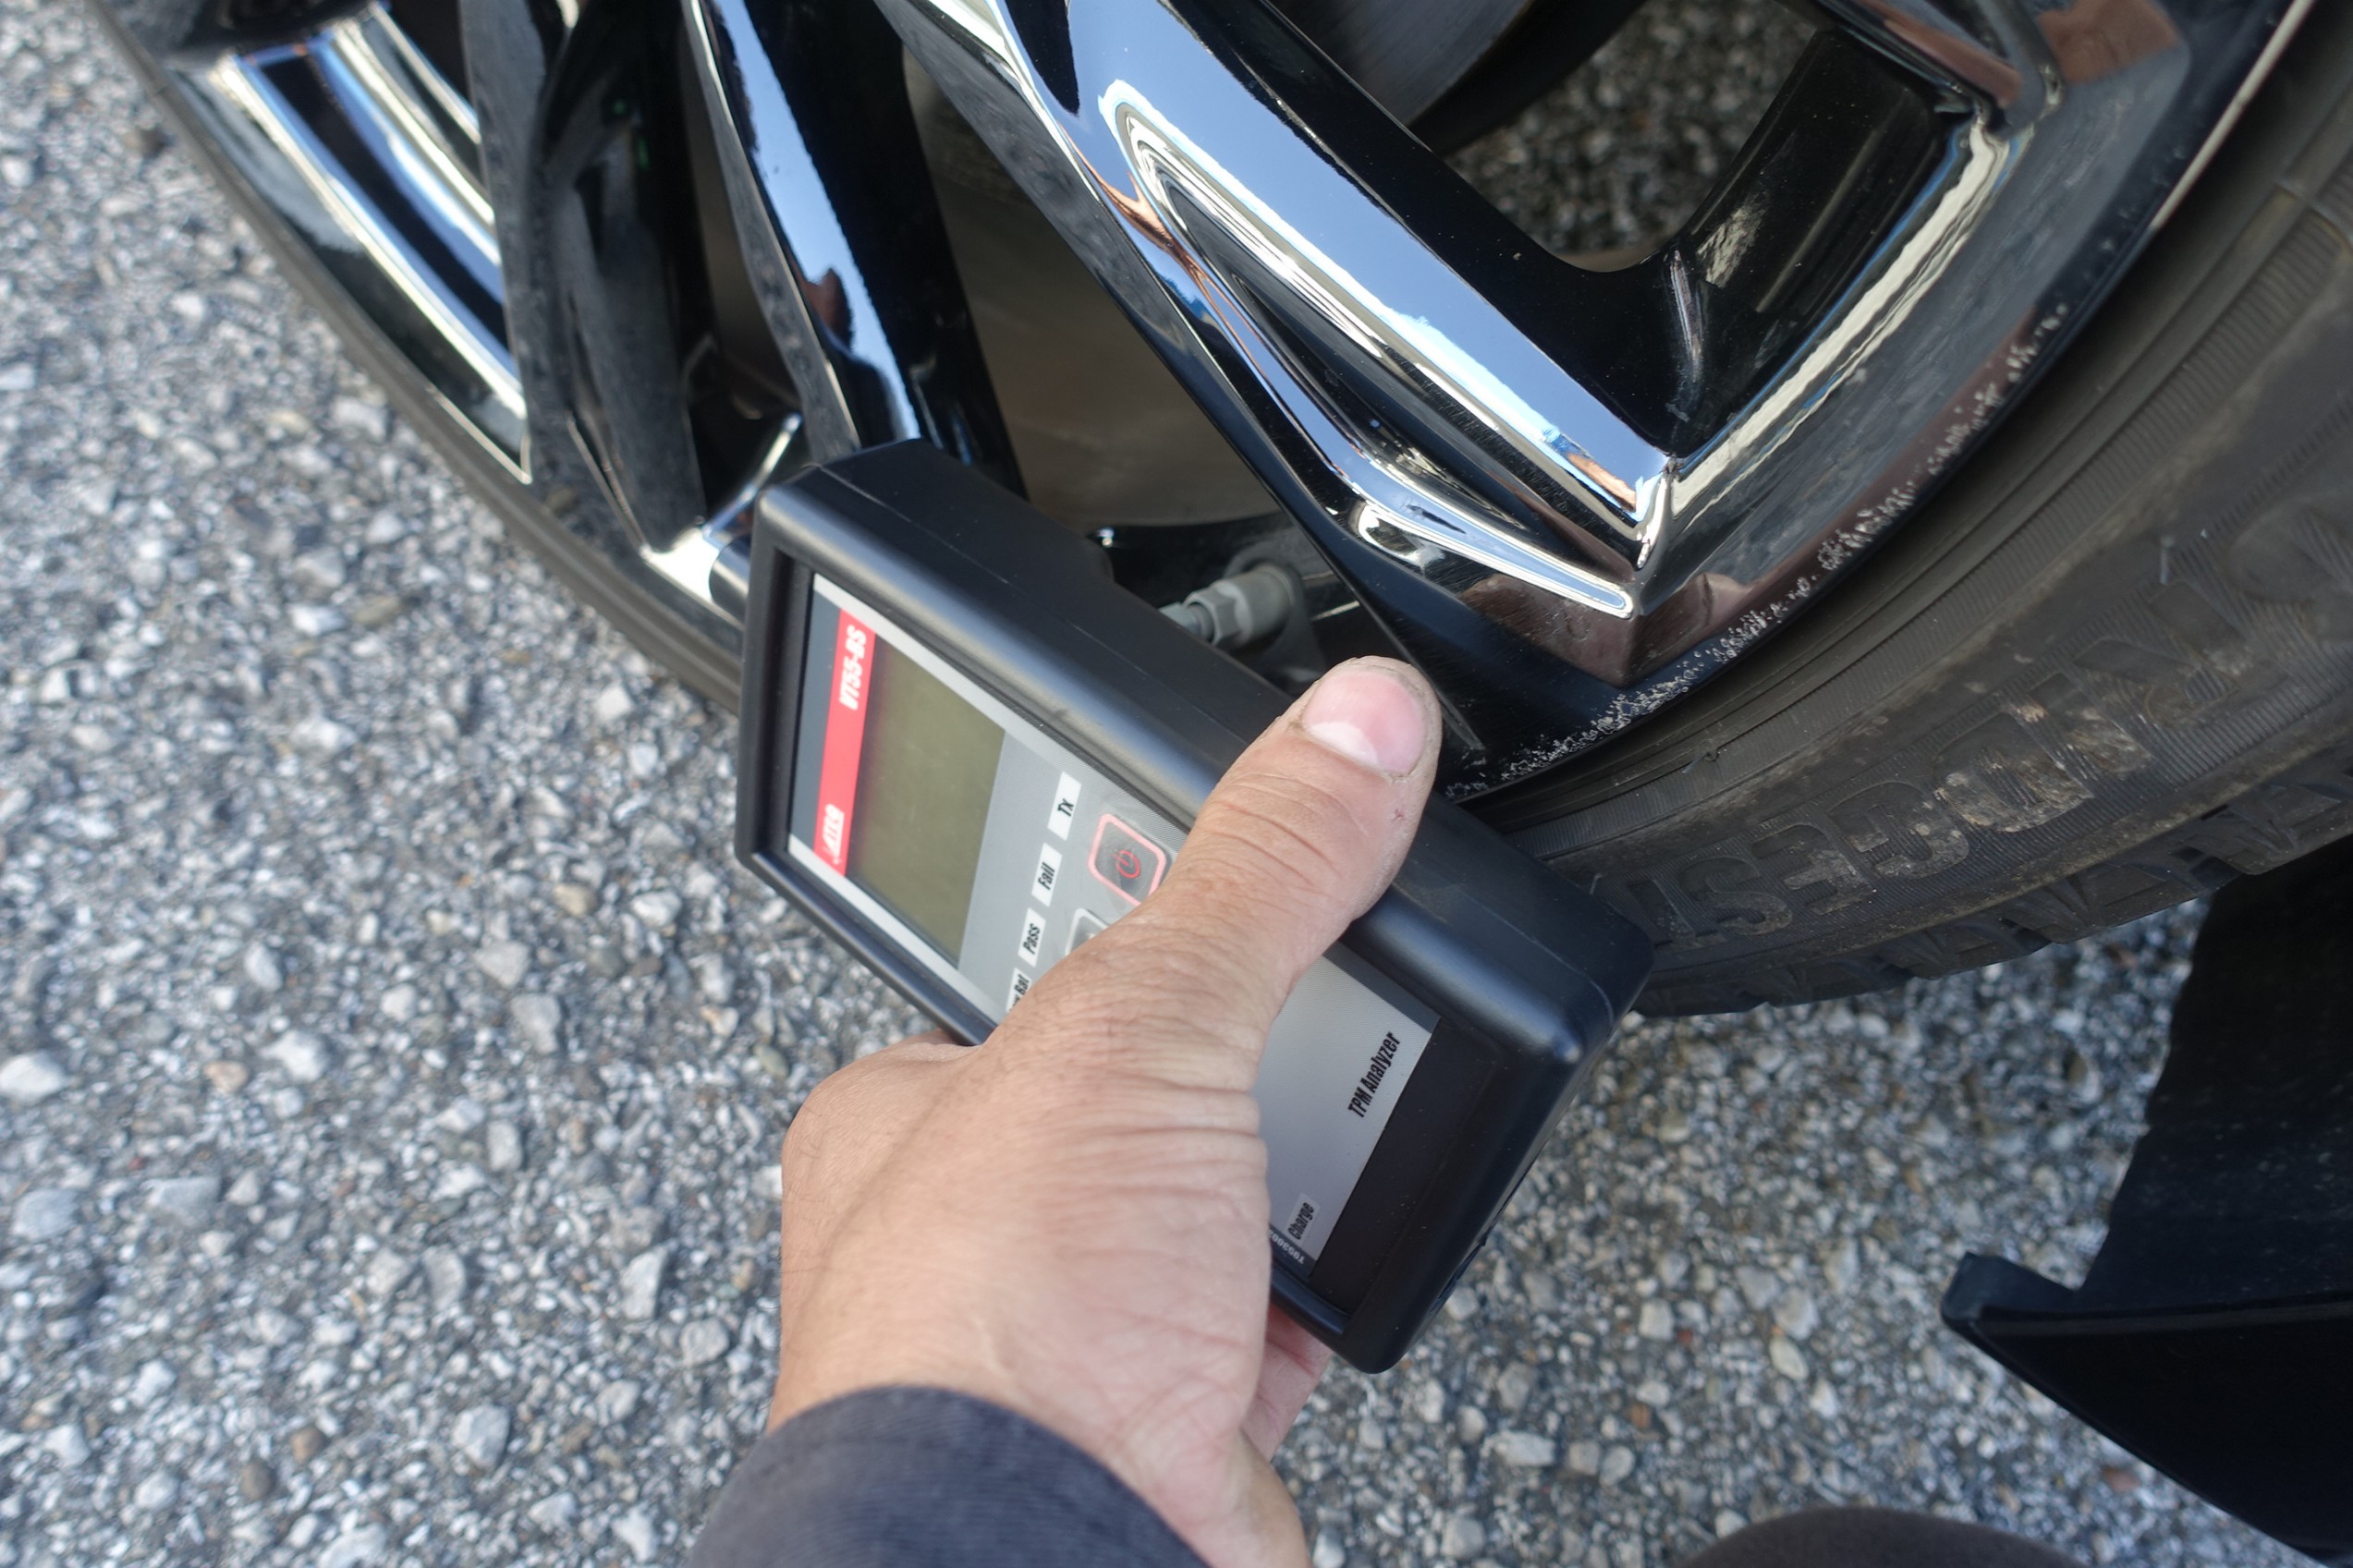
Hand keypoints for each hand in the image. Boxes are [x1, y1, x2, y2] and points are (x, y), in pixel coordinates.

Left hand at [762, 656, 1440, 1567]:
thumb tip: (1352, 732)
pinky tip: (1322, 1266)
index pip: (1032, 967)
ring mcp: (1068, 1326)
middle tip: (1300, 1013)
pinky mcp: (1162, 1418)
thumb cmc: (997, 1322)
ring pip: (1210, 1202)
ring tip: (1325, 1129)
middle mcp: (972, 1221)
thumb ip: (1257, 876)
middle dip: (1230, 1064)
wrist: (1051, 1561)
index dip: (1137, 921)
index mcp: (909, 1106)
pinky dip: (1311, 1291)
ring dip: (1280, 1180)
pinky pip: (1263, 1318)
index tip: (1224, 884)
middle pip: (1142, 1084)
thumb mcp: (1140, 1028)